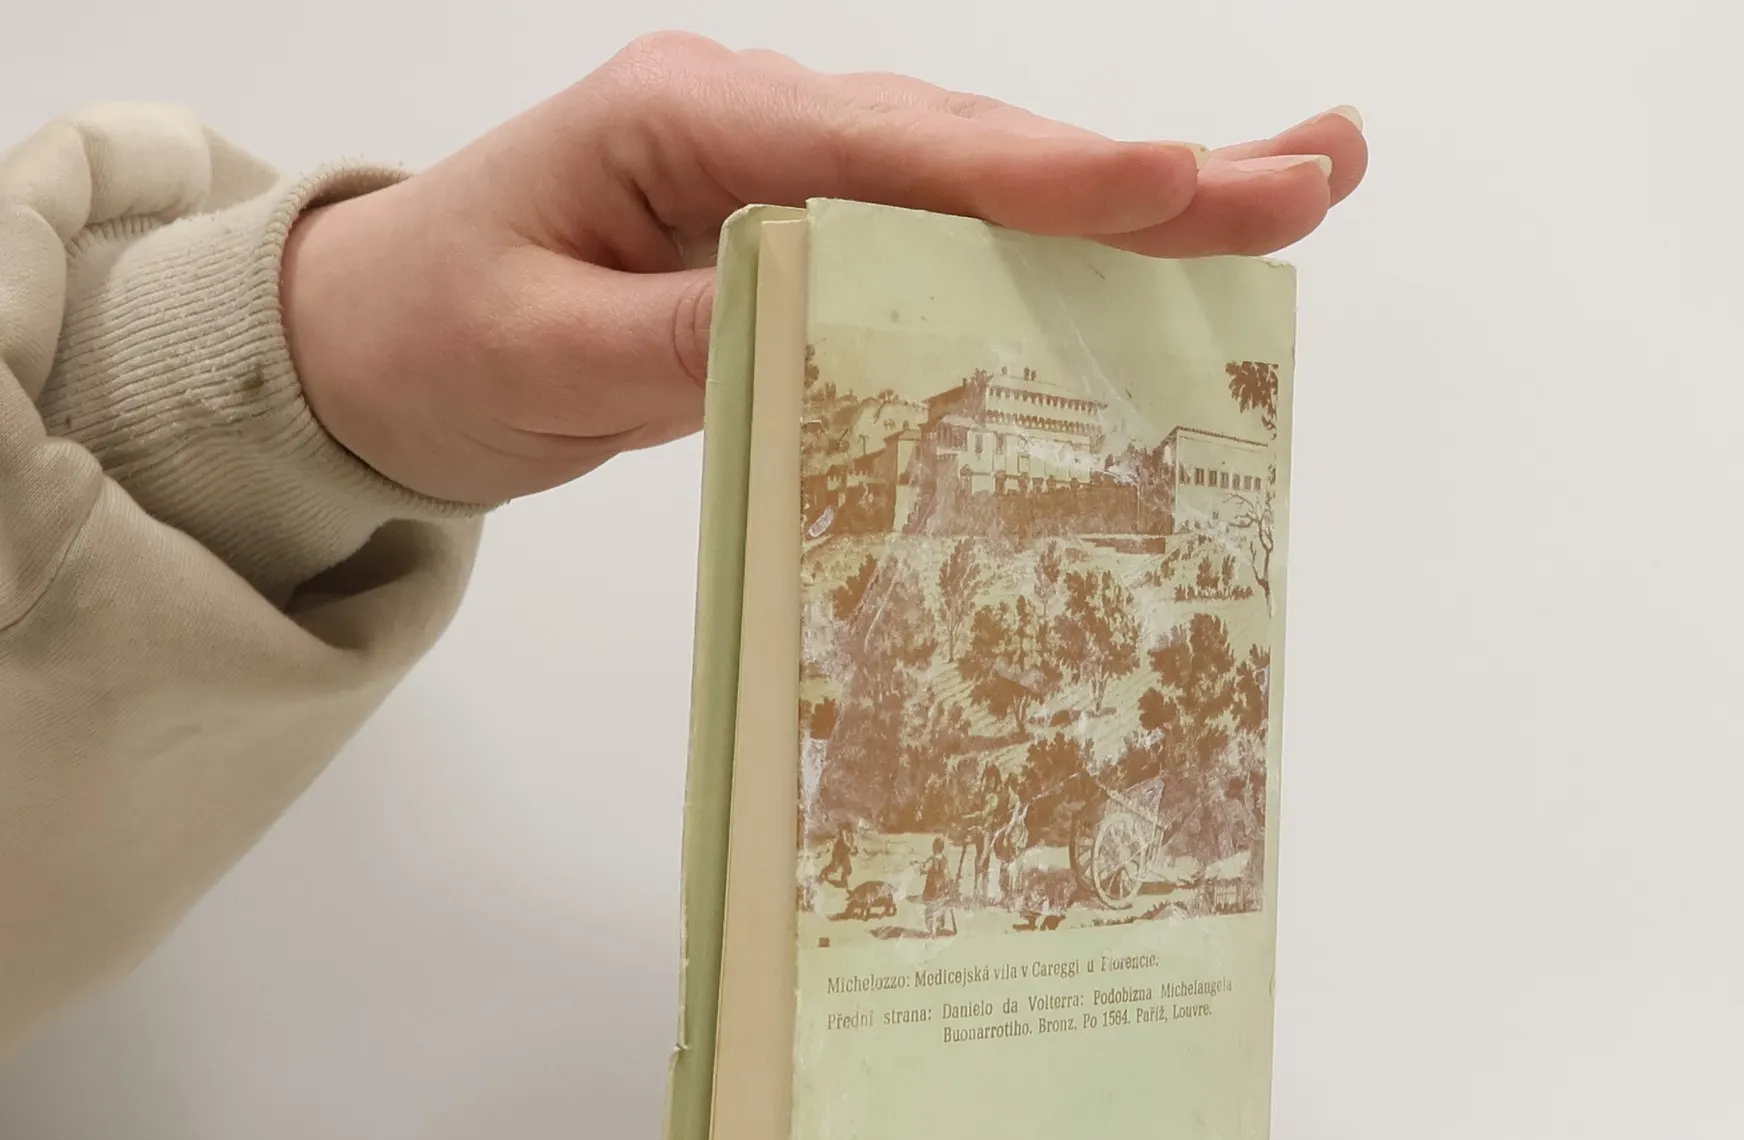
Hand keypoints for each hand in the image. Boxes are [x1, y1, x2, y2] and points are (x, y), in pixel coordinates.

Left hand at [280, 33, 1366, 504]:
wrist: (376, 343)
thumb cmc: (435, 338)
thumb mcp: (536, 357)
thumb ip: (681, 341)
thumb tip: (834, 326)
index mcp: (689, 125)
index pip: (893, 154)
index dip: (1040, 180)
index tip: (1174, 188)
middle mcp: (760, 128)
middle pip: (976, 151)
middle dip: (1148, 173)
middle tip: (1314, 173)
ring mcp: (789, 177)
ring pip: (982, 188)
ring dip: (1133, 201)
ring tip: (1288, 195)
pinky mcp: (803, 237)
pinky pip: (944, 244)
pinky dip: (1053, 254)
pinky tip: (1152, 256)